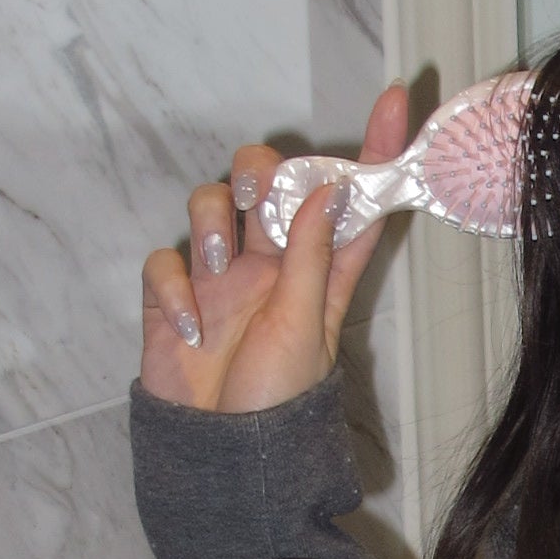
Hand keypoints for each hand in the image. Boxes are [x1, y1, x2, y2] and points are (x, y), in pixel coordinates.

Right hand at [139, 83, 409, 413]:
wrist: (223, 459)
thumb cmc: (275, 401)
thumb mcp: (303, 326)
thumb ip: (310, 255)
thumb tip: (324, 188)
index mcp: (318, 268)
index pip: (350, 198)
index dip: (374, 151)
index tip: (396, 99)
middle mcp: (270, 263)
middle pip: (265, 179)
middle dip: (258, 176)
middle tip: (257, 209)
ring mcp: (219, 278)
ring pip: (207, 203)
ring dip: (210, 226)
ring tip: (220, 272)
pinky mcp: (175, 297)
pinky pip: (163, 260)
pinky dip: (172, 286)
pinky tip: (191, 325)